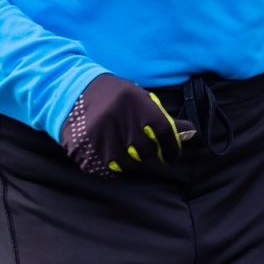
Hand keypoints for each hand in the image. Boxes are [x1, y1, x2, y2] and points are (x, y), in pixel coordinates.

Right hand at [60, 73, 195, 177]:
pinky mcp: (87, 153)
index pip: (165, 133)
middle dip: (145, 151)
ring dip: (127, 159)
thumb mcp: (140, 99)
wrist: (72, 92)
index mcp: (137, 103)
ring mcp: (103, 138)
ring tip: (117, 142)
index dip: (171, 148)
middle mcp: (122, 121)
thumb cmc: (114, 96)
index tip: (170, 155)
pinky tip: (103, 149)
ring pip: (128, 164)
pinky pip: (108, 172)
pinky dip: (109, 166)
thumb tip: (191, 133)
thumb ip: (164, 119)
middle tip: (134, 141)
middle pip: (147, 151)